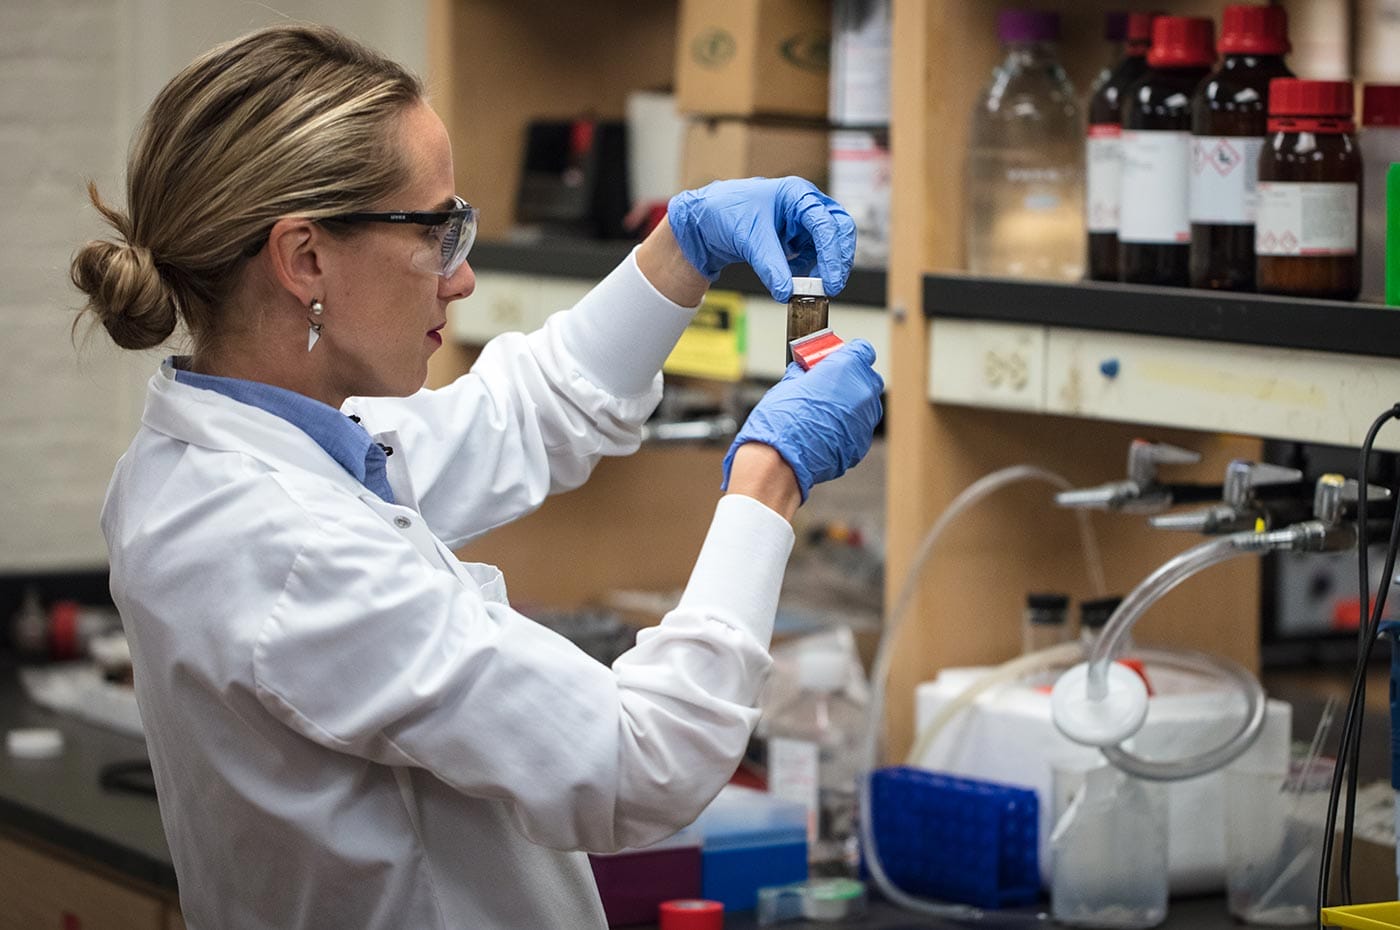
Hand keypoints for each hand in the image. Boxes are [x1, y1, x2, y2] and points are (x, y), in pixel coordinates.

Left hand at [667, 177, 856, 301]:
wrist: (707, 222)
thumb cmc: (726, 212)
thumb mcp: (749, 239)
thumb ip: (770, 266)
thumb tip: (786, 292)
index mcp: (797, 194)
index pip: (826, 222)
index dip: (832, 253)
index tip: (830, 280)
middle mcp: (805, 205)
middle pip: (838, 230)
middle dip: (837, 259)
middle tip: (831, 286)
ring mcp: (802, 222)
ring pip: (829, 245)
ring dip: (823, 267)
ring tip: (809, 286)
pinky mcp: (796, 239)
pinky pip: (813, 256)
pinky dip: (808, 270)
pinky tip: (794, 278)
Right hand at [721, 340, 883, 502]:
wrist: (782, 458)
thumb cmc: (782, 417)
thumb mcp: (788, 385)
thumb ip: (804, 376)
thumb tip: (802, 373)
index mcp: (846, 367)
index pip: (862, 350)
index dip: (849, 355)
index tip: (836, 361)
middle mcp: (862, 390)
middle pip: (867, 378)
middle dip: (851, 381)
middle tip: (828, 387)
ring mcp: (866, 419)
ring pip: (866, 406)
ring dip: (851, 406)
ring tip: (824, 415)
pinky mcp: (861, 443)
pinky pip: (858, 430)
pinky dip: (846, 429)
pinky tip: (825, 434)